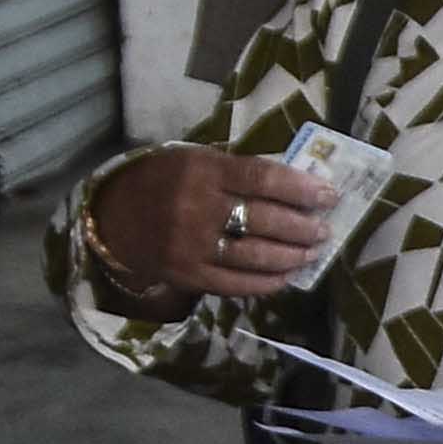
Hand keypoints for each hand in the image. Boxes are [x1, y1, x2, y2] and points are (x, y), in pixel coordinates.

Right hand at [86, 144, 340, 308]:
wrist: (114, 219)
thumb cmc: (164, 181)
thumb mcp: (195, 160)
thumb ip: (238, 171)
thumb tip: (296, 184)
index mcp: (202, 171)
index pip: (262, 178)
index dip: (301, 188)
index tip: (328, 195)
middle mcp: (198, 208)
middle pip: (265, 220)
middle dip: (303, 227)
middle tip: (323, 229)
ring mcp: (193, 246)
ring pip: (256, 255)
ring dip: (292, 256)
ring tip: (312, 252)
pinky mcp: (189, 276)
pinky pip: (238, 283)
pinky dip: (268, 282)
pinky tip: (286, 276)